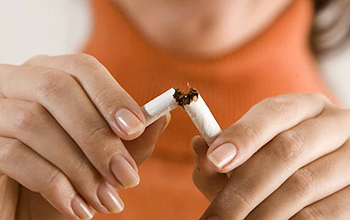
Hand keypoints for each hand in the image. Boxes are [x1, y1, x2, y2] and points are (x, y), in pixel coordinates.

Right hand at [0, 54, 168, 219]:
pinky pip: (14, 154)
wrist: (29, 209)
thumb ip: (133, 138)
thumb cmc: (70, 175)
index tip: (135, 128)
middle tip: (127, 177)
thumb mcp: (107, 157)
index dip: (111, 96)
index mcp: (52, 76)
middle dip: (97, 136)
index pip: (81, 67)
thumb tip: (161, 117)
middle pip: (56, 89)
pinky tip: (78, 208)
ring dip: (80, 166)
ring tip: (107, 200)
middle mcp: (17, 82)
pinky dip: (54, 183)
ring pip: (33, 122)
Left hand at [192, 93, 349, 218]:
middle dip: (244, 188)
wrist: (327, 181)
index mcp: (305, 107)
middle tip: (217, 216)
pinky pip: (322, 213)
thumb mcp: (254, 153)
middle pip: (286, 150)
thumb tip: (200, 147)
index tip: (215, 160)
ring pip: (302, 185)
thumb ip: (223, 154)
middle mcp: (334, 124)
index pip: (274, 112)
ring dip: (262, 212)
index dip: (243, 135)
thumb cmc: (281, 165)